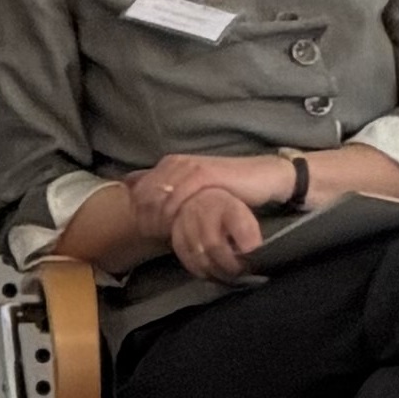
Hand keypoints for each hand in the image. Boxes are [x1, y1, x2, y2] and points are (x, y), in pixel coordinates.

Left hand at [136, 152, 273, 280]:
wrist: (260, 178)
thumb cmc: (228, 188)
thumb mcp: (196, 191)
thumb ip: (172, 192)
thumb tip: (141, 199)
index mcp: (171, 163)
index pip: (140, 188)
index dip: (138, 211)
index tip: (143, 231)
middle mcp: (178, 162)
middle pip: (147, 192)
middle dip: (145, 216)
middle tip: (152, 235)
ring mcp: (190, 166)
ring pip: (160, 195)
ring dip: (157, 216)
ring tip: (162, 235)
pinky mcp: (204, 173)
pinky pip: (179, 194)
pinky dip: (173, 211)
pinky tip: (175, 224)